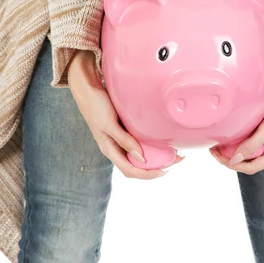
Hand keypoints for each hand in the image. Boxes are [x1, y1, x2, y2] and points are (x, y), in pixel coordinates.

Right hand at [67, 49, 183, 178]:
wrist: (87, 88)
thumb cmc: (95, 106)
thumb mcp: (109, 124)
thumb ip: (124, 140)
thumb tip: (142, 158)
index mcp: (109, 150)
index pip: (130, 170)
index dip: (148, 174)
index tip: (165, 170)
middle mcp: (115, 147)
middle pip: (137, 165)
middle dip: (156, 166)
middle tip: (176, 160)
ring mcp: (119, 138)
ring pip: (138, 154)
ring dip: (155, 155)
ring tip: (172, 151)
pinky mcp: (123, 128)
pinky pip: (138, 141)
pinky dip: (150, 143)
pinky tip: (160, 138)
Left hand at [209, 83, 263, 174]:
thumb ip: (251, 145)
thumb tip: (234, 160)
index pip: (251, 167)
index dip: (232, 164)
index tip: (216, 155)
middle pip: (249, 162)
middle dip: (231, 158)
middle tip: (214, 149)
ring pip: (250, 152)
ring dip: (235, 150)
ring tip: (219, 144)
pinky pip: (252, 142)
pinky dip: (241, 141)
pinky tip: (231, 135)